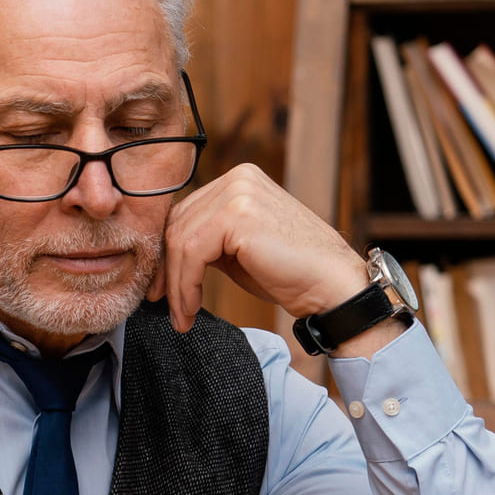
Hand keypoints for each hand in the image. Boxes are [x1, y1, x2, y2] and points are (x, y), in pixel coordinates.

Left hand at [151, 163, 394, 352]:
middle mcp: (238, 178)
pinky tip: (190, 311)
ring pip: (180, 241)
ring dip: (176, 285)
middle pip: (178, 224)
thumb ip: (209, 242)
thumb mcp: (239, 250)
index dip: (168, 253)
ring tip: (182, 316)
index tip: (162, 288)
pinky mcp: (237, 216)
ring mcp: (238, 192)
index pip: (186, 213)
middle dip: (166, 270)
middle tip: (162, 305)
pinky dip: (185, 287)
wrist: (333, 286)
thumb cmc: (291, 274)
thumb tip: (167, 258)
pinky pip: (191, 254)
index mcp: (240, 180)